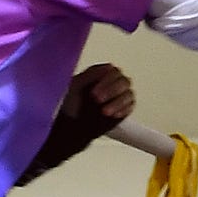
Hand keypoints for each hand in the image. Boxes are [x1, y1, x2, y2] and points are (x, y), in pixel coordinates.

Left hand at [22, 64, 134, 184]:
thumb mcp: (75, 87)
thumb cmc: (67, 107)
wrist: (67, 130)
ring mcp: (118, 98)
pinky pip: (130, 106)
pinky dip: (122, 109)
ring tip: (104, 112)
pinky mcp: (122, 110)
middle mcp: (110, 85)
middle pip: (123, 81)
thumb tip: (109, 66)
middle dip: (112, 91)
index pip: (113, 71)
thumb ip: (91, 75)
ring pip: (129, 93)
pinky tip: (112, 114)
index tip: (93, 92)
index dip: (106, 80)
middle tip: (97, 100)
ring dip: (118, 102)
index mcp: (98, 76)